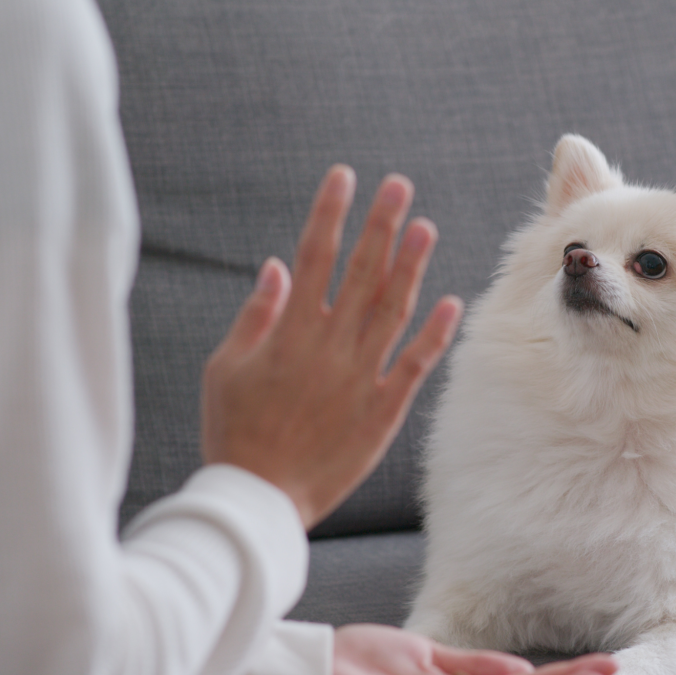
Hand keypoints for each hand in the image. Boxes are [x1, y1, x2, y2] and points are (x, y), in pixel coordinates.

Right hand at [201, 166, 461, 527]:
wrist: (260, 497)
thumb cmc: (235, 431)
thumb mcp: (224, 369)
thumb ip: (254, 316)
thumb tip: (274, 266)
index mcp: (288, 332)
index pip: (312, 258)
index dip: (330, 214)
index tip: (345, 177)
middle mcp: (328, 346)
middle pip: (360, 274)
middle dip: (379, 226)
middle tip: (399, 186)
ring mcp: (359, 377)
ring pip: (392, 310)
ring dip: (410, 267)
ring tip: (425, 228)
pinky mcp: (382, 409)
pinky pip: (414, 365)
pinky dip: (433, 335)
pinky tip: (451, 303)